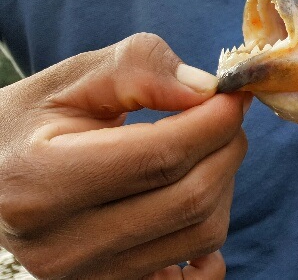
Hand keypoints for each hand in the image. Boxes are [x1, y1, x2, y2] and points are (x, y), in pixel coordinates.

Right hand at [0, 33, 248, 278]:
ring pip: (203, 233)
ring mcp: (89, 278)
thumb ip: (136, 70)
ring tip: (204, 151)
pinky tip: (196, 208)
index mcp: (40, 183)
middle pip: (191, 197)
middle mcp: (62, 246)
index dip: (214, 120)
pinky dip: (211, 244)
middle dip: (226, 146)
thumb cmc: (30, 129)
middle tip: (225, 116)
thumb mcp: (68, 83)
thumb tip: (206, 88)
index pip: (162, 155)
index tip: (234, 93)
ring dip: (224, 184)